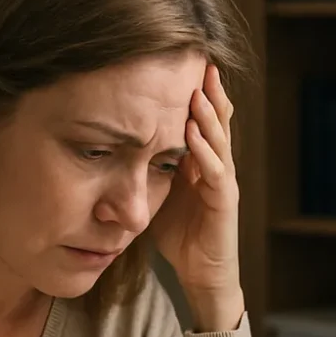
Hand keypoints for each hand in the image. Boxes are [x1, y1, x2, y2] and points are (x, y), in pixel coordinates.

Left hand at [151, 63, 243, 331]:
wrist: (203, 276)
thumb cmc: (181, 237)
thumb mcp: (158, 194)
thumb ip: (146, 169)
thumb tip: (110, 146)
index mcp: (200, 163)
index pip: (201, 120)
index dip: (194, 93)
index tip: (180, 64)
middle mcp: (216, 167)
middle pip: (217, 121)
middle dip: (209, 92)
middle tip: (199, 60)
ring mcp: (223, 184)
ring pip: (220, 141)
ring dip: (209, 115)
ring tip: (198, 89)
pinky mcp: (225, 203)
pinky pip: (216, 172)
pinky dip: (205, 152)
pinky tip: (193, 133)